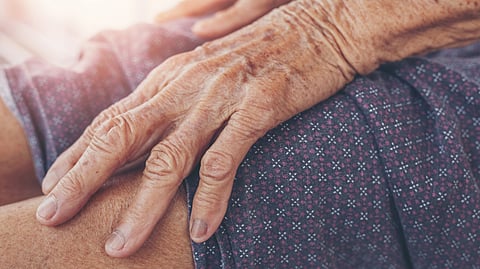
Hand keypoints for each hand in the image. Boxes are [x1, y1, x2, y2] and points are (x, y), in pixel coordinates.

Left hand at [36, 1, 357, 257]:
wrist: (318, 28)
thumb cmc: (259, 54)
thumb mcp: (206, 74)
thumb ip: (175, 101)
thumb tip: (145, 135)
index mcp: (169, 78)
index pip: (111, 119)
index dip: (77, 155)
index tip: (53, 188)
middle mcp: (186, 85)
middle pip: (122, 136)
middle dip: (84, 179)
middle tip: (53, 217)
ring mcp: (222, 96)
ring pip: (170, 157)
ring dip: (142, 206)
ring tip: (120, 246)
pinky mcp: (260, 106)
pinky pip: (227, 159)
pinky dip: (211, 197)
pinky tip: (201, 230)